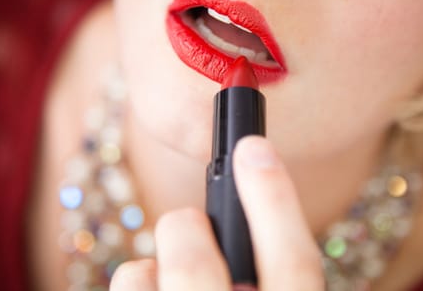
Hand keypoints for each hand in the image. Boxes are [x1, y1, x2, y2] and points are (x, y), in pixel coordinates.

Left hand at [110, 136, 324, 289]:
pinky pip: (126, 289)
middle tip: (188, 227)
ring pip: (138, 277)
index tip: (255, 146)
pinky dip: (136, 289)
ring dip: (148, 271)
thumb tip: (233, 222)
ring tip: (165, 287)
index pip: (295, 264)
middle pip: (196, 263)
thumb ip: (268, 278)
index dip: (275, 199)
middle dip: (184, 229)